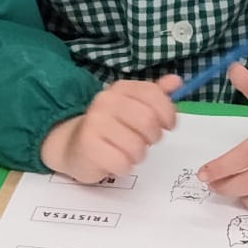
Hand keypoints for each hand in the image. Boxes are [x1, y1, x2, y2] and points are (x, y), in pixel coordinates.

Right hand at [41, 76, 180, 182]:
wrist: (71, 145)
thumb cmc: (109, 127)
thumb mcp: (132, 106)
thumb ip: (155, 95)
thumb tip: (176, 81)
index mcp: (120, 89)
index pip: (154, 94)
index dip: (168, 113)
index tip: (168, 125)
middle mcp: (105, 101)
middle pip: (149, 121)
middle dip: (153, 137)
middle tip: (145, 141)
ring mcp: (95, 123)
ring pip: (137, 146)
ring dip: (138, 155)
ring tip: (127, 152)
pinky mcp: (89, 147)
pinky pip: (122, 162)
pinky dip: (124, 167)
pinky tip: (115, 162)